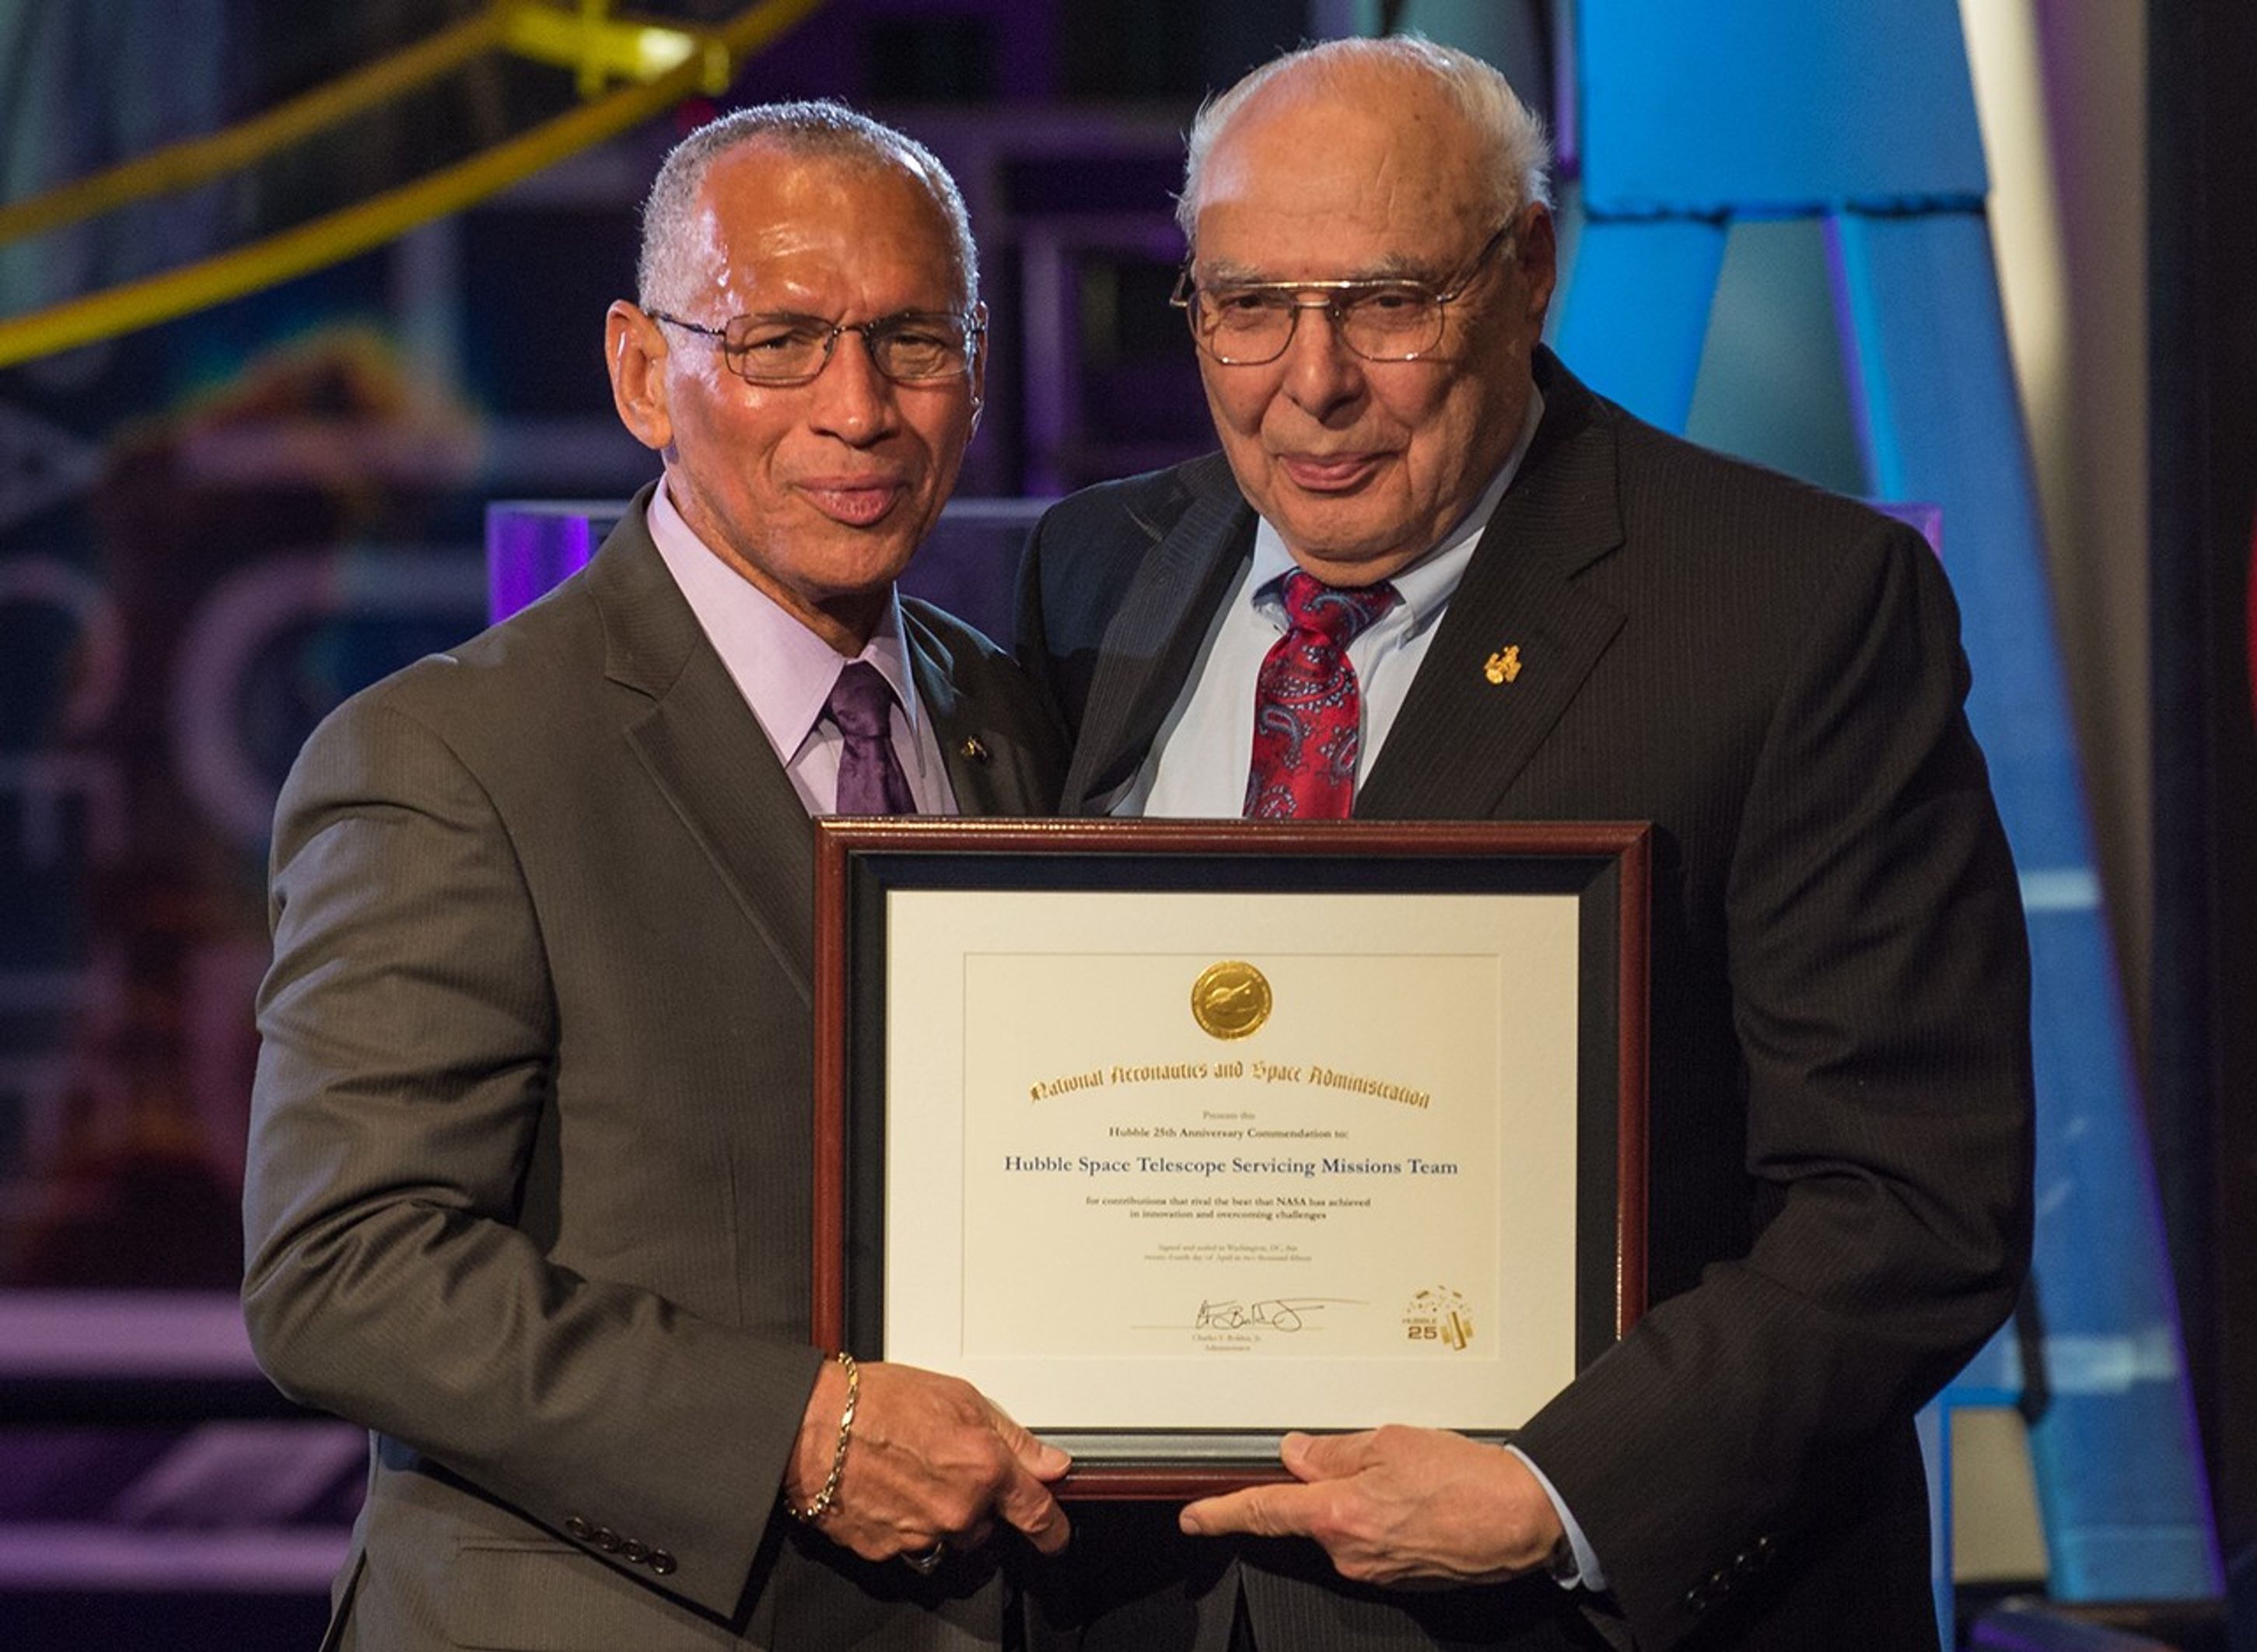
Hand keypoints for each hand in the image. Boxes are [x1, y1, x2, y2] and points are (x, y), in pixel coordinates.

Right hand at [788, 1359, 1070, 1562]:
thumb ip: (1012, 1437)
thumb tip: (1049, 1462)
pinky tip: (887, 1491)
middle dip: (976, 1503)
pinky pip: (909, 1545)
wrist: (810, 1426)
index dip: (1053, 1529)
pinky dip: (904, 1524)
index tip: (1056, 1534)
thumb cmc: (875, 1402)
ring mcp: (922, 1536)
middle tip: (944, 1466)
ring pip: (949, 1538)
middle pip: (987, 1526)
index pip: (1037, 1515)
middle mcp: (957, 1511)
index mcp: (983, 1470)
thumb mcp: (958, 1397)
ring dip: (941, 1516)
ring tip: (910, 1475)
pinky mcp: (886, 1552)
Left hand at [1178, 1426, 1561, 1586]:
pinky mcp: (1398, 1578)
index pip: (1263, 1511)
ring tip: (1411, 1480)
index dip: (1221, 1513)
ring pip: (1344, 1527)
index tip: (1195, 1516)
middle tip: (1376, 1461)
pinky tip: (1418, 1502)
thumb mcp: (1391, 1442)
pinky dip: (1384, 1520)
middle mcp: (1350, 1551)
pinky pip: (1372, 1543)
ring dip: (1361, 1501)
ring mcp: (1374, 1570)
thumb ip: (1334, 1451)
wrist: (1521, 1519)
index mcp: (1339, 1514)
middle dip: (1328, 1486)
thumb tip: (1299, 1454)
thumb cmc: (1467, 1480)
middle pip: (1311, 1514)